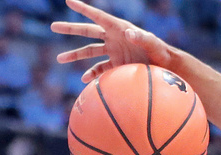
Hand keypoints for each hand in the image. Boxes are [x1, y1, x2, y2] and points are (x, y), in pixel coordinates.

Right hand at [52, 0, 175, 83]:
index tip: (68, 1)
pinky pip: (100, 69)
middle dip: (70, 29)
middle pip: (88, 32)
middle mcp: (114, 38)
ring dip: (75, 55)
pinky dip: (92, 73)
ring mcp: (114, 51)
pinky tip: (84, 79)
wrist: (167, 67)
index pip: (98, 17)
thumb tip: (128, 32)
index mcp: (120, 29)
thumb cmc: (162, 53)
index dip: (83, 9)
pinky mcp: (117, 65)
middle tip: (53, 27)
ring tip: (60, 58)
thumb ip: (142, 38)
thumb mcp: (154, 45)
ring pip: (90, 52)